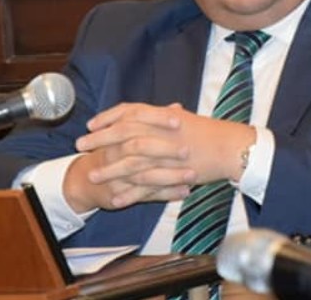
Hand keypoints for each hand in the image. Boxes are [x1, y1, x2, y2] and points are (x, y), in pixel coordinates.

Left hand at [64, 103, 254, 210]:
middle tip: (80, 146)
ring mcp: (163, 154)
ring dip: (108, 170)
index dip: (107, 118)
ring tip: (91, 177)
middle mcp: (159, 131)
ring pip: (128, 163)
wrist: (230, 148)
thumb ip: (167, 116)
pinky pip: (144, 186)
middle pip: (121, 134)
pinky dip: (128, 194)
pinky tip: (115, 200)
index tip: (91, 124)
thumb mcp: (185, 120)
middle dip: (98, 140)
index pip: (127, 112)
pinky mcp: (170, 175)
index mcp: (162, 116)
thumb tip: (160, 110)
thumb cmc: (210, 133)